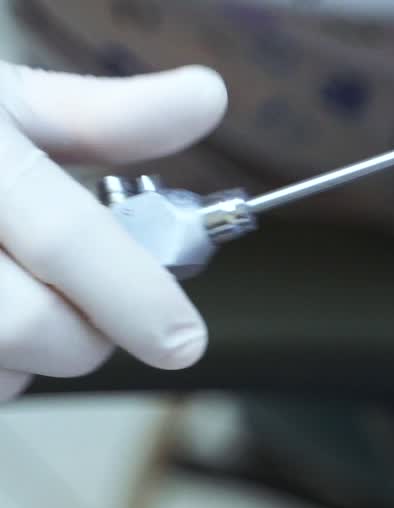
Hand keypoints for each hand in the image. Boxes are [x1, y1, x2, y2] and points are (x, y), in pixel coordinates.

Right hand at [0, 62, 226, 399]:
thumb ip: (104, 116)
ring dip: (26, 360)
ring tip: (20, 300)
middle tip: (97, 312)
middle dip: (85, 336)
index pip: (63, 237)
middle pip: (31, 325)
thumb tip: (207, 96)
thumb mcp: (2, 103)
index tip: (181, 338)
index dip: (134, 297)